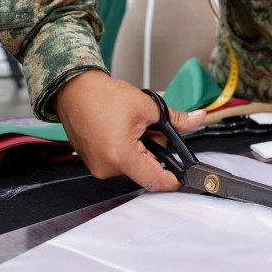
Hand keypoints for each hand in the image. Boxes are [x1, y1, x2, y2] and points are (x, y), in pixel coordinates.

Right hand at [54, 70, 205, 191]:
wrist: (74, 90)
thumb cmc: (102, 96)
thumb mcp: (148, 105)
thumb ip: (176, 119)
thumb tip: (196, 119)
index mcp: (122, 156)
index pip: (156, 181)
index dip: (174, 178)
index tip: (183, 173)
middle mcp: (107, 168)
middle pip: (146, 171)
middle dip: (156, 152)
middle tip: (153, 130)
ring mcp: (98, 167)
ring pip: (133, 166)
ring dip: (141, 149)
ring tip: (134, 127)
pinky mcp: (94, 163)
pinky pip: (119, 162)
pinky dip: (128, 149)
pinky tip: (123, 131)